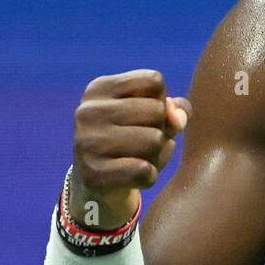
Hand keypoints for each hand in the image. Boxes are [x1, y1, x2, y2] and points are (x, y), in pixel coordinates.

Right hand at [69, 69, 191, 228]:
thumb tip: (177, 119)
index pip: (154, 81)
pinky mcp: (92, 173)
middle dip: (161, 130)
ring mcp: (86, 142)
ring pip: (154, 141)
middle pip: (157, 111)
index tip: (144, 116)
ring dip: (157, 154)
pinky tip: (134, 176)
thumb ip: (175, 109)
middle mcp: (87, 111)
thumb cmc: (134, 139)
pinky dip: (150, 176)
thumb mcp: (155, 116)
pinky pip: (145, 171)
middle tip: (142, 142)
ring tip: (139, 158)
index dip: (161, 101)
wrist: (102, 183)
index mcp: (99, 88)